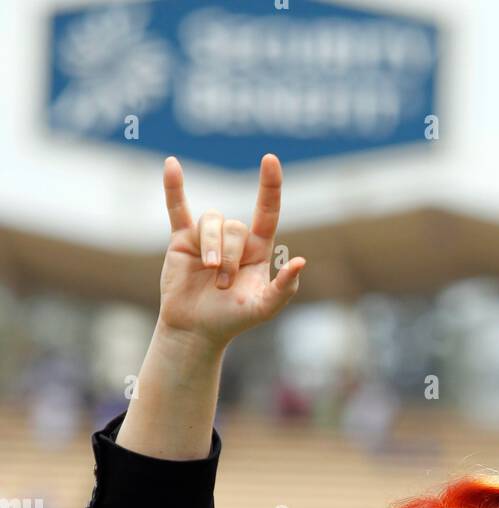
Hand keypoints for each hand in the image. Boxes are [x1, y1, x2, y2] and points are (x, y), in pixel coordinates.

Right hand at [157, 152, 305, 348]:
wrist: (196, 330)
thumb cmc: (232, 320)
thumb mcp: (264, 308)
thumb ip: (284, 289)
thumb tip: (300, 262)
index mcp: (258, 249)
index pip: (267, 212)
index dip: (270, 186)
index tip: (270, 160)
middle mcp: (235, 239)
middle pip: (235, 227)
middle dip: (230, 256)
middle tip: (224, 285)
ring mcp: (208, 237)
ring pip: (212, 221)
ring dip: (211, 246)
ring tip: (210, 271)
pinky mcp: (182, 239)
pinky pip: (177, 208)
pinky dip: (173, 187)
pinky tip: (170, 164)